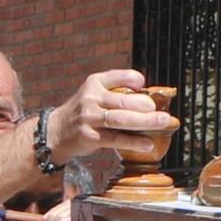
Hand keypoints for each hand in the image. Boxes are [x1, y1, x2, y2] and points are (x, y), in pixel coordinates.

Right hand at [54, 69, 174, 168]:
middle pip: (122, 101)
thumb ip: (116, 88)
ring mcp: (89, 118)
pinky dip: (133, 142)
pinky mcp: (90, 137)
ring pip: (120, 120)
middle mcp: (91, 99)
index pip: (116, 76)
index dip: (131, 79)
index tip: (143, 84)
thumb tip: (146, 88)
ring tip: (162, 122)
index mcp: (94, 83)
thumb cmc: (84, 110)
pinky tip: (147, 144)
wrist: (57, 131)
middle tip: (163, 111)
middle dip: (145, 106)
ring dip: (144, 122)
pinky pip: (115, 139)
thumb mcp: (94, 92)